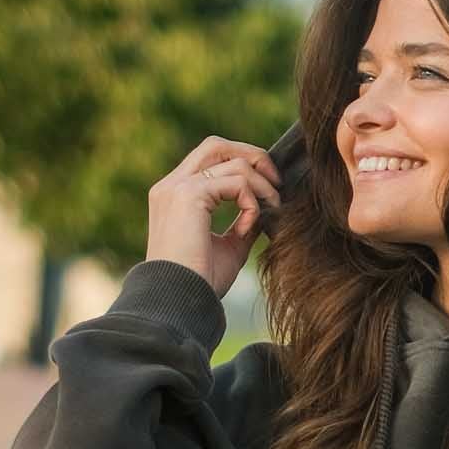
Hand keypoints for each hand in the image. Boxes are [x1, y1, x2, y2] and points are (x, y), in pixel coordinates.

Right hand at [146, 136, 281, 299]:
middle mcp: (171, 186)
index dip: (242, 166)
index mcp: (174, 196)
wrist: (179, 302)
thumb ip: (243, 224)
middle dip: (253, 157)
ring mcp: (177, 187)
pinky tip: (249, 226)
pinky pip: (236, 182)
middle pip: (218, 146)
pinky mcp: (189, 195)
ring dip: (261, 185)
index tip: (267, 190)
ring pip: (233, 162)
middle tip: (276, 183)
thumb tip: (266, 209)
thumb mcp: (227, 248)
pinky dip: (251, 202)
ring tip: (272, 210)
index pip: (209, 160)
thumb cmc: (199, 284)